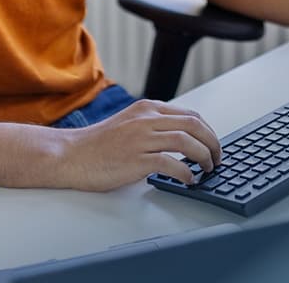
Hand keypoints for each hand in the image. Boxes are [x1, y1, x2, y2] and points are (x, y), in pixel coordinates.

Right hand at [52, 100, 221, 191]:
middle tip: (217, 158)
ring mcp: (141, 138)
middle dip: (213, 143)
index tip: (213, 145)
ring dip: (203, 156)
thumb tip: (182, 140)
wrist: (71, 155)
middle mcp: (146, 119)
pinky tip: (188, 180)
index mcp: (147, 109)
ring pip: (186, 141)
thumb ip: (152, 126)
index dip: (208, 131)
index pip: (190, 115)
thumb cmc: (98, 145)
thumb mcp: (129, 124)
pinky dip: (185, 173)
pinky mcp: (135, 159)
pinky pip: (170, 164)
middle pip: (194, 125)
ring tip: (207, 169)